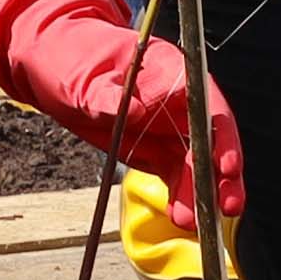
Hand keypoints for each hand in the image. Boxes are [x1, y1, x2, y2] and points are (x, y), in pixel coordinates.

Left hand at [0, 0, 245, 217]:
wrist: (53, 63)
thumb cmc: (71, 56)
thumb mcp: (85, 76)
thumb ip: (111, 94)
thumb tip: (138, 110)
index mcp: (169, 69)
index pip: (207, 102)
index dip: (221, 135)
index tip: (227, 164)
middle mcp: (178, 100)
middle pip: (211, 137)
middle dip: (221, 173)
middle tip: (227, 206)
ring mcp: (169, 127)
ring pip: (197, 163)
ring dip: (200, 192)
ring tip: (194, 223)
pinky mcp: (156, 151)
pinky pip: (176, 175)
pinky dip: (181, 196)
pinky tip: (182, 218)